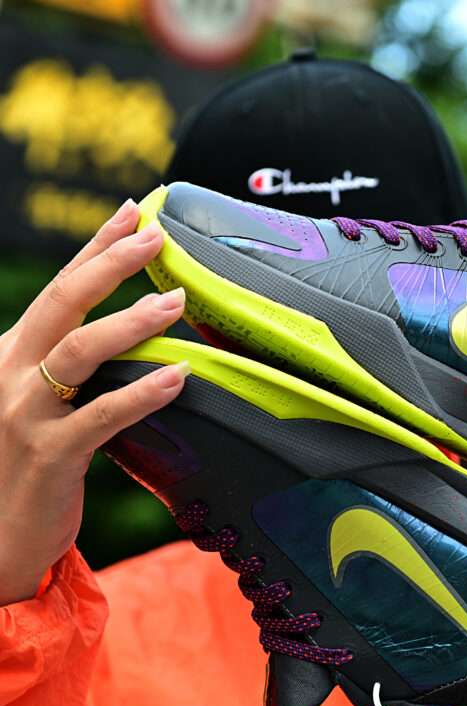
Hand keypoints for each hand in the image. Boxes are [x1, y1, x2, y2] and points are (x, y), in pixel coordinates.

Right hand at [0, 200, 188, 605]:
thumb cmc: (31, 462)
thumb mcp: (44, 401)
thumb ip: (78, 365)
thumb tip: (139, 329)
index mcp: (13, 353)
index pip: (59, 287)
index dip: (96, 246)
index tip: (135, 212)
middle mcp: (10, 372)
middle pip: (62, 302)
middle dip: (111, 262)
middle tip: (158, 238)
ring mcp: (23, 413)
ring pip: (79, 350)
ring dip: (132, 321)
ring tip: (176, 303)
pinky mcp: (47, 454)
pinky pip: (102, 416)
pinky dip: (143, 393)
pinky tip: (179, 376)